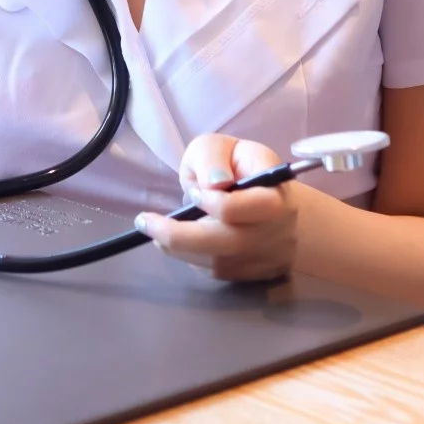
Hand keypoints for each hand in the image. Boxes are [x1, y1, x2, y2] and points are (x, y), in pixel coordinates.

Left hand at [134, 135, 297, 281]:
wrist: (278, 202)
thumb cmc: (245, 168)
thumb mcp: (225, 147)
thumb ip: (214, 158)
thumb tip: (214, 184)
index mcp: (274, 194)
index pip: (242, 209)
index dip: (212, 203)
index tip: (195, 192)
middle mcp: (275, 231)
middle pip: (226, 244)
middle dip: (179, 235)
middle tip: (145, 222)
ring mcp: (267, 258)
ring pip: (218, 263)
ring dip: (180, 249)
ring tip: (155, 232)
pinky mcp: (256, 275)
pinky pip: (218, 273)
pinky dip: (194, 259)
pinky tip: (180, 243)